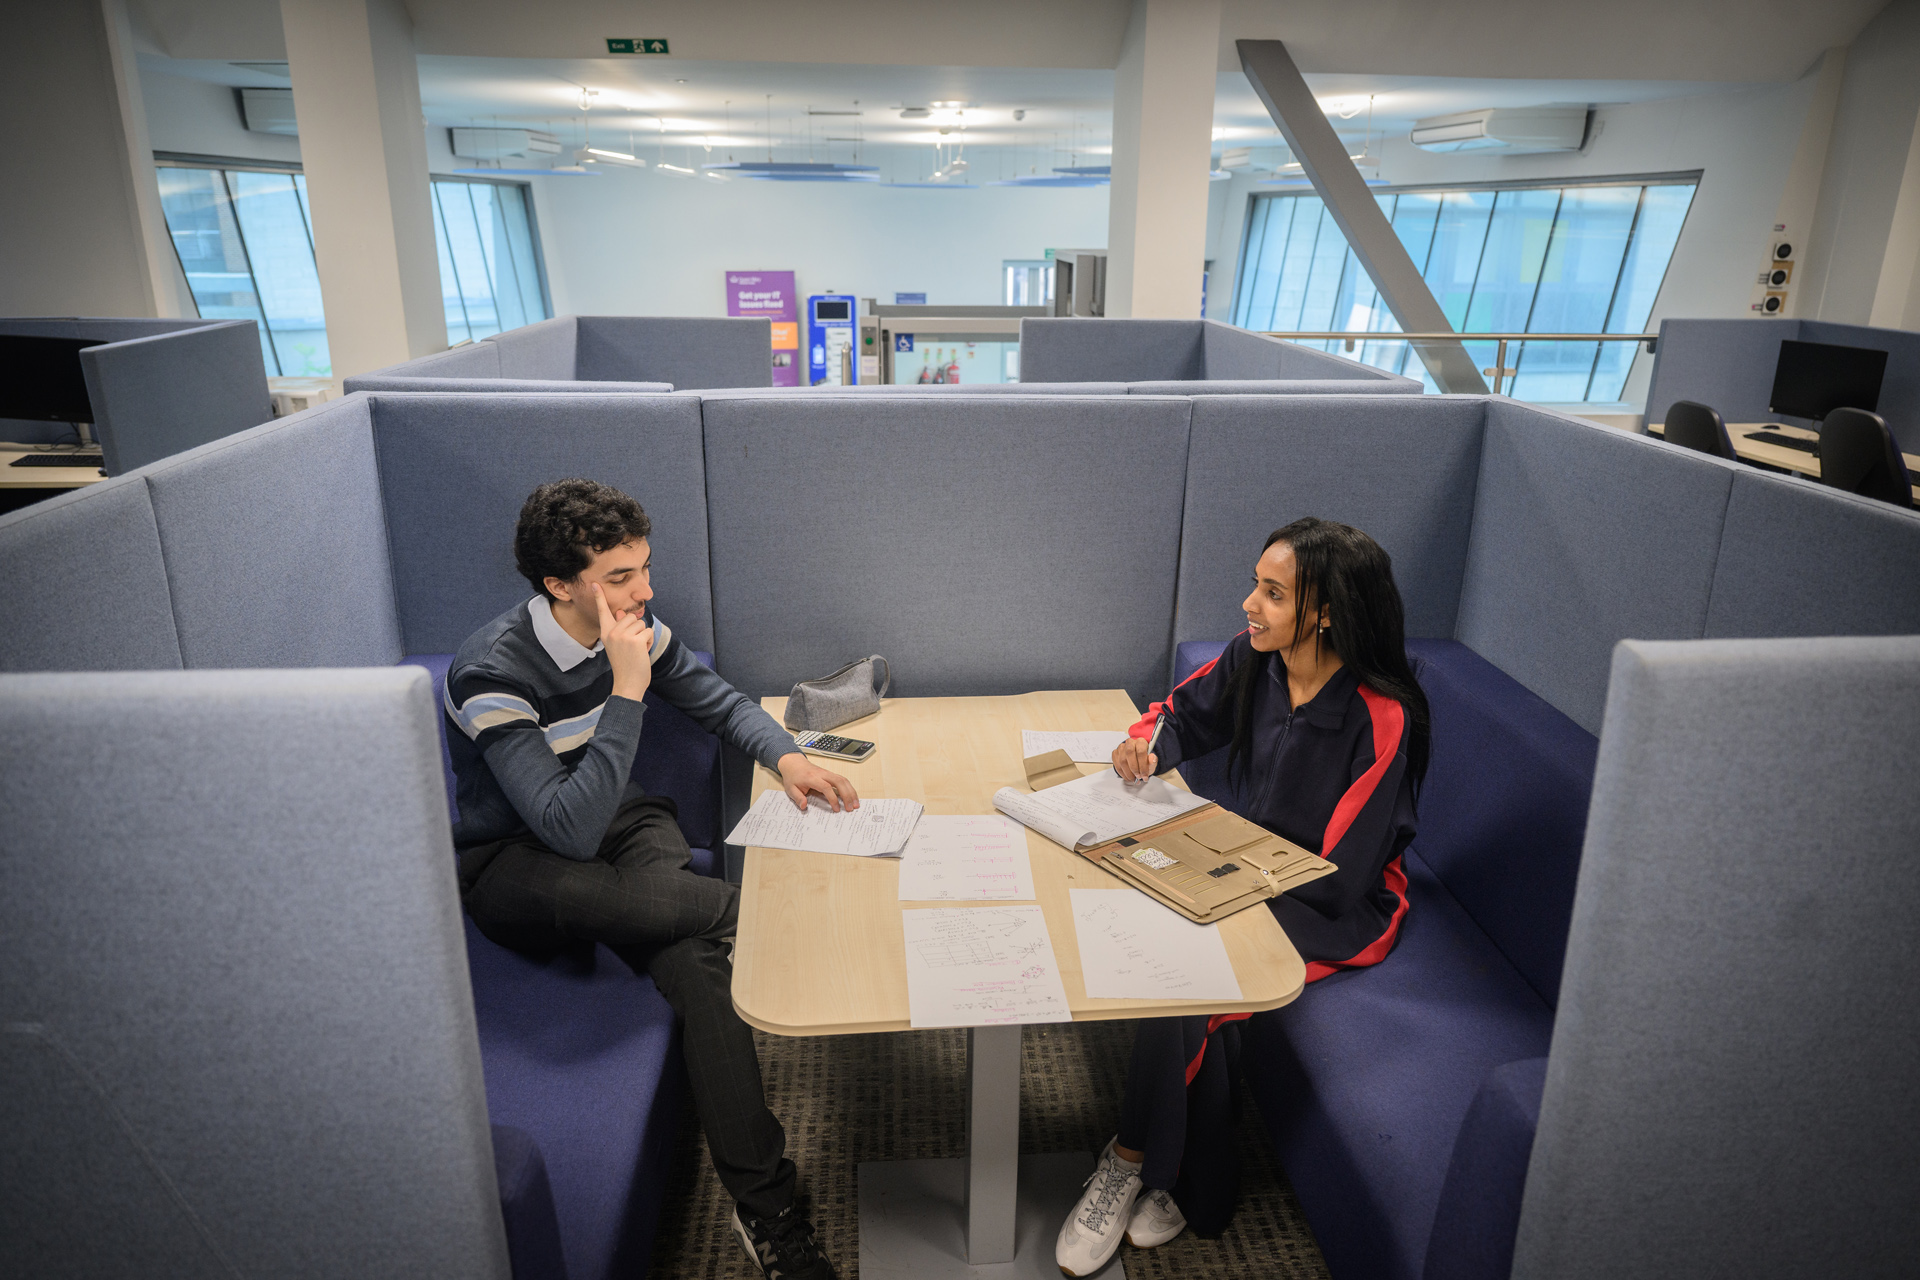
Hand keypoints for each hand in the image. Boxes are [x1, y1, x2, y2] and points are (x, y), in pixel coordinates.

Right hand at [593, 582, 653, 700]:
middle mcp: (611, 632)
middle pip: (630, 616)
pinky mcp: (635, 640)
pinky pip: (648, 631)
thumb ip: (619, 628)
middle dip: (636, 629)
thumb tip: (618, 612)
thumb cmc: (625, 665)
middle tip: (632, 647)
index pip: (602, 612)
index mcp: (605, 633)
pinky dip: (649, 642)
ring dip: (643, 636)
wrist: (627, 683)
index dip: (599, 597)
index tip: (595, 584)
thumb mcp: (618, 645)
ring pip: (641, 623)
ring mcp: (622, 636)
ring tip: (636, 650)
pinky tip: (642, 653)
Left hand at [776, 752, 860, 811]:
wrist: (794, 763)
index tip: (836, 809)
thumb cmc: (793, 776)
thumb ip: (797, 797)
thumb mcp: (790, 789)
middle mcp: (822, 774)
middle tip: (851, 808)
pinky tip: (853, 797)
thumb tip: (804, 806)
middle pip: (839, 781)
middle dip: (847, 795)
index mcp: (812, 777)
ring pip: (844, 780)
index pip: (826, 787)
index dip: (832, 799)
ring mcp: (828, 773)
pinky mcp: (830, 774)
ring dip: (851, 792)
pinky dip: (850, 788)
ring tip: (856, 804)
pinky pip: (843, 780)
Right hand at [1111, 736, 1157, 783]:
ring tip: (1133, 779)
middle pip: (1129, 753)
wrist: (1138, 760)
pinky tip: (1127, 777)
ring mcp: (1121, 747)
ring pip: (1122, 760)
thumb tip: (1152, 758)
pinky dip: (1122, 773)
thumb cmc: (1144, 760)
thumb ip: (1153, 761)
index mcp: (1141, 742)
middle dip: (1134, 768)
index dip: (1143, 765)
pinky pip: (1116, 764)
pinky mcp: (1115, 753)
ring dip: (1128, 773)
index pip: (1141, 751)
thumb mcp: (1151, 762)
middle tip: (1138, 777)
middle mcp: (1130, 742)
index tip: (1144, 775)